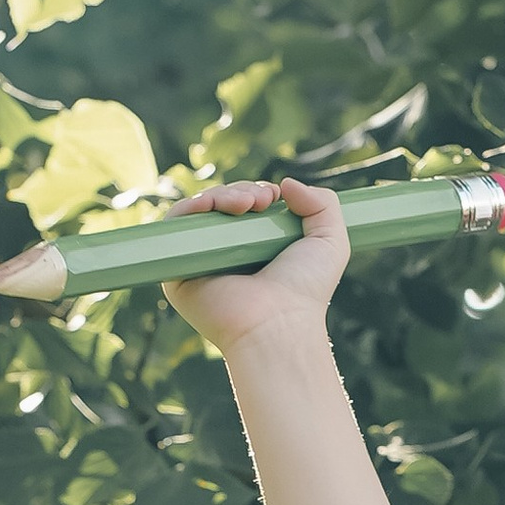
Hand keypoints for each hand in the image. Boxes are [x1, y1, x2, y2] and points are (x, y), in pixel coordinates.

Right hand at [161, 175, 348, 354]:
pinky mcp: (178, 272)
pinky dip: (189, 207)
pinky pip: (174, 228)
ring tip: (246, 203)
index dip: (256, 191)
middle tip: (261, 200)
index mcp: (255, 250)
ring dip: (221, 195)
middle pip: (221, 204)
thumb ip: (323, 203)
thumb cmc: (306, 290)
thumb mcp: (330, 241)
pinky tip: (211, 204)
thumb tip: (285, 182)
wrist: (278, 322)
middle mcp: (227, 256)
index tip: (274, 197)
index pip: (245, 206)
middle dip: (241, 190)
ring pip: (200, 211)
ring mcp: (202, 262)